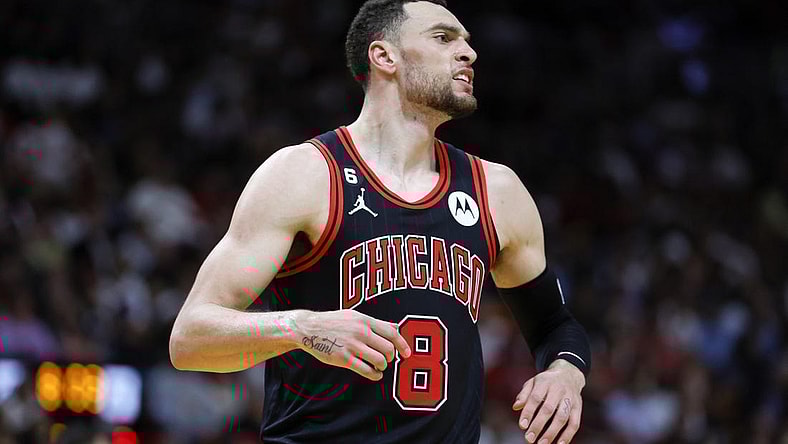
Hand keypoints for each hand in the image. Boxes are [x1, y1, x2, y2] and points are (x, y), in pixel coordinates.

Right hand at [295, 310, 411, 380]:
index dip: (402, 344)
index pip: (391, 333)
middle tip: (387, 360)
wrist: (308, 328)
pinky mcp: (343, 358)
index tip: (407, 353)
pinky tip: (374, 374)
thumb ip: (375, 323)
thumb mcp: (354, 316)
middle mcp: (360, 331)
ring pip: (379, 360)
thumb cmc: (333, 322)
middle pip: (388, 348)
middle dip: (391, 357)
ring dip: (382, 366)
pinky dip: (374, 375)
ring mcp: (351, 345)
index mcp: (364, 320)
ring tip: (379, 367)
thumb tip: (395, 327)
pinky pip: (365, 370)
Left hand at [512, 359, 584, 443]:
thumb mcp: (533, 382)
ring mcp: (570, 398)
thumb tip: (516, 407)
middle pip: (548, 409)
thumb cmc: (546, 382)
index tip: (522, 426)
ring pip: (562, 417)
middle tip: (529, 439)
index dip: (528, 412)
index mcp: (545, 382)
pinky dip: (568, 435)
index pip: (535, 398)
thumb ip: (524, 394)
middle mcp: (558, 390)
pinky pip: (575, 423)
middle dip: (538, 425)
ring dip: (552, 432)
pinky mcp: (578, 407)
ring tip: (542, 443)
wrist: (568, 374)